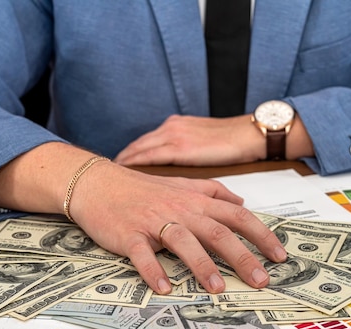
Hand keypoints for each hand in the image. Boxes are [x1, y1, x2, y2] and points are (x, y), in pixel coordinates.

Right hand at [0, 142, 286, 294]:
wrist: (97, 183)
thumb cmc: (141, 188)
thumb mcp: (181, 184)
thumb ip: (212, 191)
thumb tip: (240, 202)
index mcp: (194, 199)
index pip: (236, 216)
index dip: (261, 235)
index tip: (279, 256)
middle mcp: (179, 209)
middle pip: (216, 231)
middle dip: (242, 256)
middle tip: (261, 280)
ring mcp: (153, 221)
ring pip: (183, 241)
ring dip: (201, 265)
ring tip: (218, 288)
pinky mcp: (128, 234)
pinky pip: (142, 254)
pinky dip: (153, 270)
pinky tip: (163, 288)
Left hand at [114, 114, 265, 165]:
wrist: (249, 135)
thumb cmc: (232, 143)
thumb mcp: (204, 146)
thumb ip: (187, 153)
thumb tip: (173, 173)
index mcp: (175, 127)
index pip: (146, 143)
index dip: (130, 156)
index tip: (114, 168)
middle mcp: (170, 129)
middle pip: (137, 146)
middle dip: (120, 160)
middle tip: (100, 174)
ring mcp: (174, 136)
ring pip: (140, 150)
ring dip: (124, 163)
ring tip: (107, 178)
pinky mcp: (181, 146)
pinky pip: (151, 156)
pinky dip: (136, 164)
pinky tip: (124, 175)